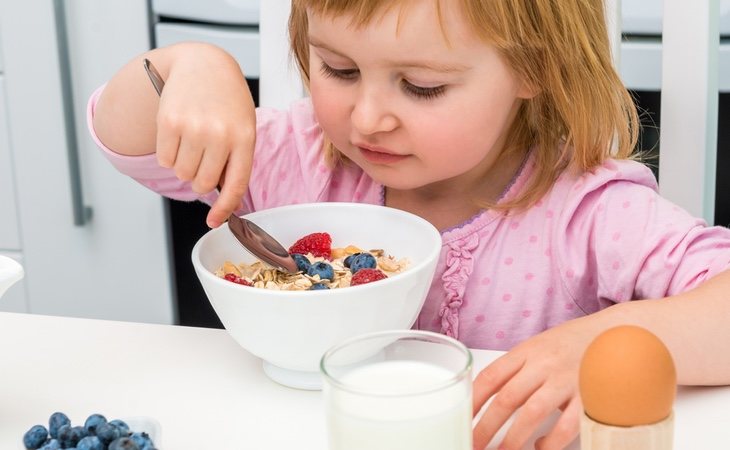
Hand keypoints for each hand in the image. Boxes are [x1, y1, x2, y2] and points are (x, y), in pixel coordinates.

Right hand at [155, 44, 255, 227]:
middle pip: (202, 183)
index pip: (235, 185)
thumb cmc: (227, 101)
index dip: (224, 208)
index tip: (214, 222)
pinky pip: (164, 159)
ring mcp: (193, 128)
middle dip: (200, 178)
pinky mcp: (168, 121)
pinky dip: (169, 153)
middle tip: (203, 157)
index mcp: (244, 138)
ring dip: (184, 165)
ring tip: (192, 141)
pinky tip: (178, 133)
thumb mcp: (242, 127)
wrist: (203, 64)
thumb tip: (218, 197)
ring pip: (182, 173)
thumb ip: (234, 160)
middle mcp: (220, 134)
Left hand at [472, 318, 596, 449]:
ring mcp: (567, 380)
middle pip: (507, 399)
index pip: (491, 377)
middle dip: (485, 427)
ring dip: (512, 439)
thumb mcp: (541, 346)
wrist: (621, 332)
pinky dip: (551, 441)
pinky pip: (567, 425)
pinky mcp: (591, 396)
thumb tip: (487, 396)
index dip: (471, 400)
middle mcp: (544, 364)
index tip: (460, 419)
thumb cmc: (575, 342)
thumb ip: (518, 367)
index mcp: (528, 350)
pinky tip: (541, 448)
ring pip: (532, 414)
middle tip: (472, 445)